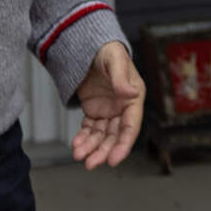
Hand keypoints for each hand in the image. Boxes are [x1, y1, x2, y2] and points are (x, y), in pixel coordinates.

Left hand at [71, 40, 143, 168]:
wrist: (90, 47)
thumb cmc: (107, 50)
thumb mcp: (115, 59)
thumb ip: (121, 77)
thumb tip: (130, 93)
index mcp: (134, 97)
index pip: (131, 126)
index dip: (124, 144)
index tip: (114, 159)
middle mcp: (123, 108)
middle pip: (115, 136)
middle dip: (103, 151)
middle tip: (91, 163)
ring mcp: (108, 111)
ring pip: (101, 136)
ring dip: (91, 147)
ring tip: (78, 155)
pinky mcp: (95, 111)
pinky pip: (90, 129)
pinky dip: (83, 138)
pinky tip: (76, 145)